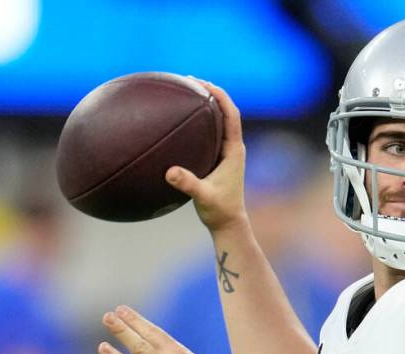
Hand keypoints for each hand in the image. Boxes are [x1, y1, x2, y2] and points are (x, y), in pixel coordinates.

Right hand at [165, 80, 249, 233]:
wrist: (228, 223)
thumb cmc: (219, 211)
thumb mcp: (203, 197)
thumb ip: (188, 184)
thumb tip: (169, 173)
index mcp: (234, 150)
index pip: (231, 115)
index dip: (220, 96)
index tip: (204, 83)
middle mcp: (232, 147)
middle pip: (224, 111)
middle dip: (210, 93)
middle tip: (189, 80)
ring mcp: (225, 153)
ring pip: (217, 121)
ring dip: (204, 106)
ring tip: (184, 92)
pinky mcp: (217, 159)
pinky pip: (207, 134)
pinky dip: (196, 123)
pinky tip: (177, 122)